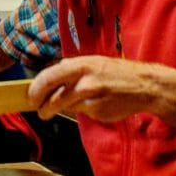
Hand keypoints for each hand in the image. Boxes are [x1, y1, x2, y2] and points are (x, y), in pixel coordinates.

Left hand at [28, 55, 159, 120]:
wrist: (144, 85)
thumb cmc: (117, 73)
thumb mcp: (93, 63)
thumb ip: (71, 70)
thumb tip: (51, 77)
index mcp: (80, 65)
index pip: (48, 77)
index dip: (36, 88)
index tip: (30, 96)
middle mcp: (84, 81)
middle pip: (53, 97)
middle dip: (41, 106)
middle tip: (38, 109)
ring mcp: (91, 98)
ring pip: (65, 106)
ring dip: (57, 110)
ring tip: (52, 111)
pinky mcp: (98, 112)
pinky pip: (82, 112)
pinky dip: (83, 110)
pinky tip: (93, 104)